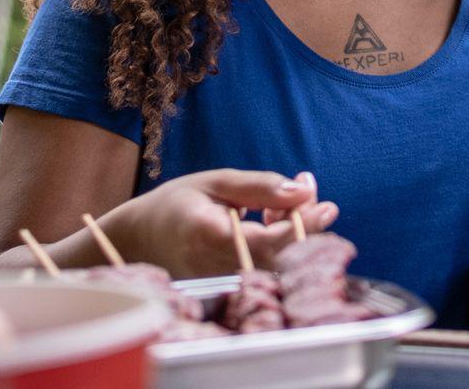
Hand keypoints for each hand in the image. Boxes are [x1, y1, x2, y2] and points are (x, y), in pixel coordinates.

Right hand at [100, 168, 334, 276]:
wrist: (140, 238)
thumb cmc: (177, 204)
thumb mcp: (216, 182)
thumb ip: (260, 187)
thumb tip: (304, 190)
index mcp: (208, 234)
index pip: (267, 241)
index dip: (302, 225)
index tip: (327, 206)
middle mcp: (216, 265)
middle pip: (280, 254)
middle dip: (305, 221)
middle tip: (307, 187)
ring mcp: (222, 282)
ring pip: (277, 262)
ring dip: (293, 230)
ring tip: (278, 200)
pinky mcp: (228, 288)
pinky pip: (266, 267)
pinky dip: (278, 242)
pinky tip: (268, 218)